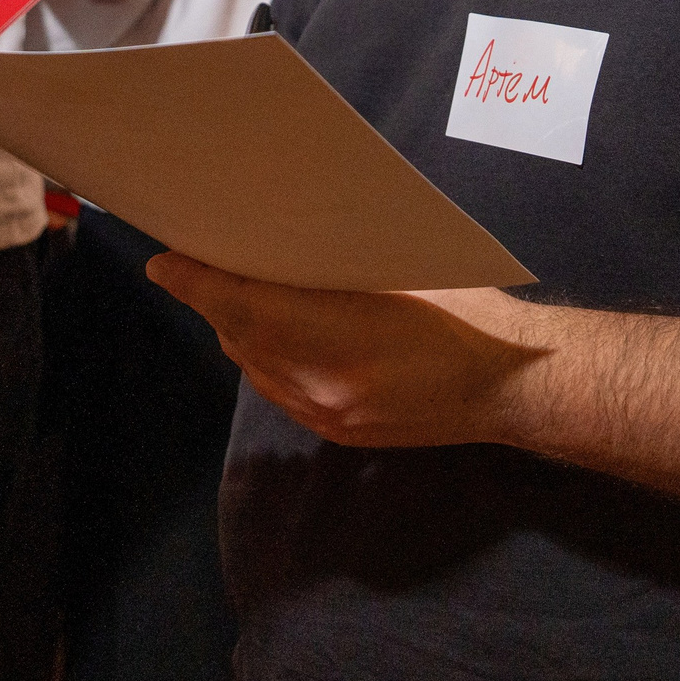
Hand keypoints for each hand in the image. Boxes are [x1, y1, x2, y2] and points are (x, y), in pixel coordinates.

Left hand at [147, 252, 543, 448]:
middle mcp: (320, 386)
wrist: (515, 385)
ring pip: (256, 368)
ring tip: (241, 292)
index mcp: (334, 337)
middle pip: (240, 337)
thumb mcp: (399, 269)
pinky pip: (282, 391)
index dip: (196, 282)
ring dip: (241, 331)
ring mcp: (329, 416)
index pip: (240, 305)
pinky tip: (281, 335)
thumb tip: (280, 247)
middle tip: (206, 260)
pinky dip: (269, 360)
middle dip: (218, 300)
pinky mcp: (340, 433)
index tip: (164, 262)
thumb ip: (333, 265)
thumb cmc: (466, 310)